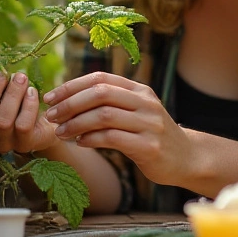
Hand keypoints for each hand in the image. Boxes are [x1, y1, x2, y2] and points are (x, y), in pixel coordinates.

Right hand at [0, 66, 58, 154]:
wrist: (44, 120)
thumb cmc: (15, 100)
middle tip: (4, 72)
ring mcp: (2, 144)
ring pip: (2, 120)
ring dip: (12, 94)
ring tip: (21, 78)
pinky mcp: (23, 144)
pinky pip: (23, 126)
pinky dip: (28, 105)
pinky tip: (32, 92)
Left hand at [43, 72, 194, 185]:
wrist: (186, 158)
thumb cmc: (151, 135)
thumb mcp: (135, 112)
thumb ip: (110, 103)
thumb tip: (68, 99)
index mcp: (139, 90)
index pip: (100, 78)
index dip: (72, 86)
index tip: (51, 97)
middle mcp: (145, 102)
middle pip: (100, 93)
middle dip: (70, 104)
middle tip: (51, 116)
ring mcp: (149, 124)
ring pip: (104, 115)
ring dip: (76, 123)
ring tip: (61, 132)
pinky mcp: (149, 146)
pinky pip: (113, 138)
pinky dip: (91, 139)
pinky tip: (80, 143)